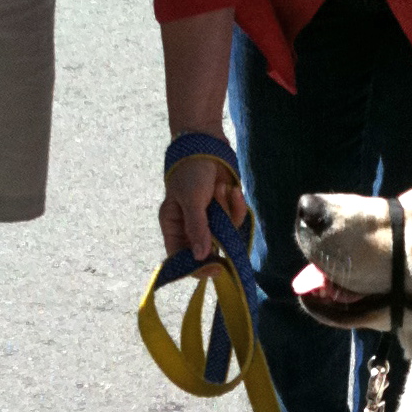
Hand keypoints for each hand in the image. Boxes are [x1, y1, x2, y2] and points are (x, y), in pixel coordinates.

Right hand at [158, 151, 247, 270]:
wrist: (207, 142)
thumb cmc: (192, 170)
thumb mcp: (192, 199)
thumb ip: (197, 228)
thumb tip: (200, 258)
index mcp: (174, 225)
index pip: (181, 258)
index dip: (196, 268)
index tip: (215, 269)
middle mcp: (191, 226)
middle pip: (207, 252)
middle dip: (219, 241)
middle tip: (226, 233)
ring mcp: (210, 220)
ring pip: (225, 236)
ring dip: (227, 214)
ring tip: (221, 190)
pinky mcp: (226, 211)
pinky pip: (236, 220)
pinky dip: (237, 205)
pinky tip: (234, 189)